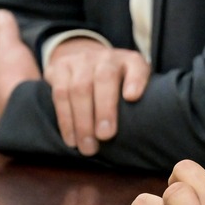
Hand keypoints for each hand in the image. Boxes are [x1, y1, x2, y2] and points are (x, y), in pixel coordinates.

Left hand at [0, 9, 41, 123]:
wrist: (28, 109)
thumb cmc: (12, 76)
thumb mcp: (9, 45)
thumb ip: (4, 30)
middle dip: (1, 92)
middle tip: (15, 85)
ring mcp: (1, 119)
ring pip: (5, 109)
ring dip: (14, 103)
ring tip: (29, 96)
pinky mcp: (17, 128)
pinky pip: (21, 117)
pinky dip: (27, 112)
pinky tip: (37, 106)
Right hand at [43, 38, 150, 155]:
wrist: (85, 60)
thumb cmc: (116, 84)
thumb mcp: (133, 86)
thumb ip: (142, 102)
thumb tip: (144, 132)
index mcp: (129, 61)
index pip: (136, 65)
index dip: (136, 80)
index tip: (132, 97)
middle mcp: (105, 57)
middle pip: (104, 78)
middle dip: (104, 109)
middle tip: (105, 136)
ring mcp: (81, 60)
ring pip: (78, 88)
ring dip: (82, 121)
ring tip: (87, 146)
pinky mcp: (59, 68)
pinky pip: (59, 94)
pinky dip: (65, 119)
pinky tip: (71, 138)